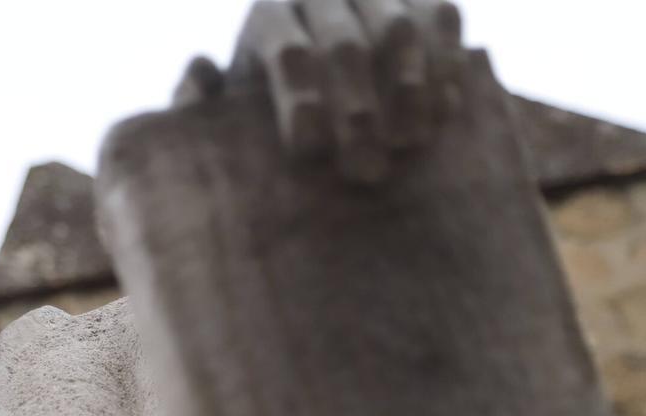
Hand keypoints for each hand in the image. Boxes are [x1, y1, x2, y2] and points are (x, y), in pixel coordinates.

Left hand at [174, 0, 466, 182]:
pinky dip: (446, 64)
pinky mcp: (424, 0)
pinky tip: (443, 113)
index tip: (309, 150)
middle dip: (356, 109)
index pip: (287, 49)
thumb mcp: (227, 114)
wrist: (327, 97)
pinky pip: (442, 18)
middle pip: (345, 43)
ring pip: (399, 27)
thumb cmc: (267, 114)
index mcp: (270, 16)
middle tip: (363, 169)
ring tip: (408, 144)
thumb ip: (200, 103)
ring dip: (408, 88)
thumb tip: (199, 68)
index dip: (299, 98)